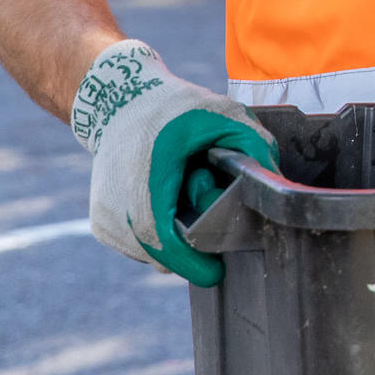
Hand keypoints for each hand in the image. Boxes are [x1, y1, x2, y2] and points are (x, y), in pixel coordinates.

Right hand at [71, 40, 276, 285]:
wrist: (119, 103)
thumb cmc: (173, 108)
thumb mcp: (222, 114)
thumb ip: (254, 145)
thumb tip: (273, 183)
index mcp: (145, 178)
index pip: (162, 238)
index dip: (190, 262)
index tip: (215, 272)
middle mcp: (116, 205)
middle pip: (160, 251)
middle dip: (191, 243)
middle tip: (207, 204)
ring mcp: (104, 218)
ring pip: (149, 253)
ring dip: (175, 238)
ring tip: (183, 193)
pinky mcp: (101, 224)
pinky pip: (138, 247)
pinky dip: (159, 235)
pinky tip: (167, 201)